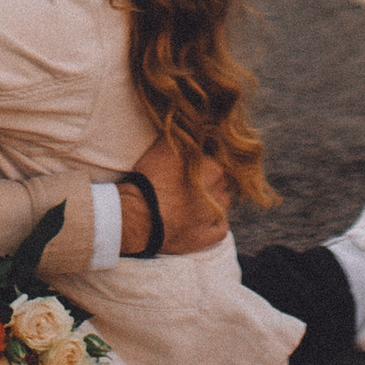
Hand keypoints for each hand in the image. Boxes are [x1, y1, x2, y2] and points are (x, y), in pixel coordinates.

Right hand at [130, 126, 233, 255]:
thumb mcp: (165, 147)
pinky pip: (221, 229)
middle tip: (196, 180)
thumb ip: (184, 137)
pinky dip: (216, 223)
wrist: (139, 215)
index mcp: (214, 169)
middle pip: (225, 182)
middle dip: (214, 180)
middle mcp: (219, 192)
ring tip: (198, 199)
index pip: (221, 161)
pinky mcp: (206, 237)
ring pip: (224, 204)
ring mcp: (214, 216)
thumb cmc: (152, 177)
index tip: (197, 164)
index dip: (209, 161)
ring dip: (216, 200)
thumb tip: (191, 127)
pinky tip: (205, 219)